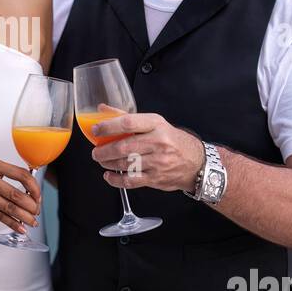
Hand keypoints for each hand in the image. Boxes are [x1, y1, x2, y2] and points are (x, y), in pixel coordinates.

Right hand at [0, 156, 40, 235]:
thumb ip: (2, 177)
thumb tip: (26, 190)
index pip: (21, 174)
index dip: (34, 187)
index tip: (38, 196)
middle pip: (17, 193)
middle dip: (31, 205)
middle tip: (37, 211)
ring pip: (10, 207)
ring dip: (25, 217)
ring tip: (32, 222)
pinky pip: (0, 216)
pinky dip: (12, 224)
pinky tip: (20, 228)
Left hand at [89, 105, 204, 191]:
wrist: (196, 162)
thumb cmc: (172, 140)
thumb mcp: (155, 123)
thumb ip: (128, 117)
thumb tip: (103, 109)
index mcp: (156, 124)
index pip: (128, 122)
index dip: (108, 126)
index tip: (96, 130)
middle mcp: (158, 142)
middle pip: (124, 147)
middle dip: (104, 151)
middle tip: (95, 152)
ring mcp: (158, 162)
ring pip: (125, 164)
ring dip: (108, 164)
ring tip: (102, 161)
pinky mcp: (156, 178)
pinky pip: (130, 181)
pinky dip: (116, 180)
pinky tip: (110, 176)